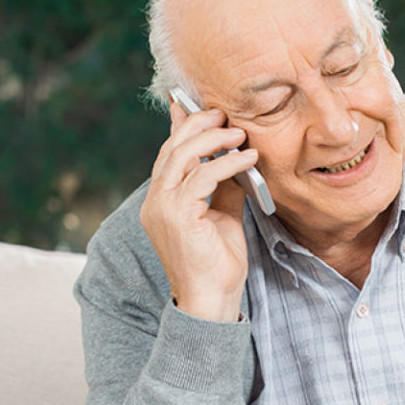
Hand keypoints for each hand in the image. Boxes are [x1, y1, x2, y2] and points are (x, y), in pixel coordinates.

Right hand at [140, 102, 259, 321]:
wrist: (213, 299)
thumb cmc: (218, 261)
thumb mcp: (223, 214)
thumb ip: (224, 186)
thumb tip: (236, 157)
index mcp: (161, 201)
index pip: (169, 154)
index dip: (182, 128)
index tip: (196, 106)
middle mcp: (156, 201)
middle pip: (172, 148)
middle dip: (199, 125)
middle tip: (225, 115)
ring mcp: (162, 207)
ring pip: (183, 156)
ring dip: (215, 140)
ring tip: (241, 134)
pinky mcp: (177, 214)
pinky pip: (203, 176)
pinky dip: (227, 163)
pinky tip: (248, 159)